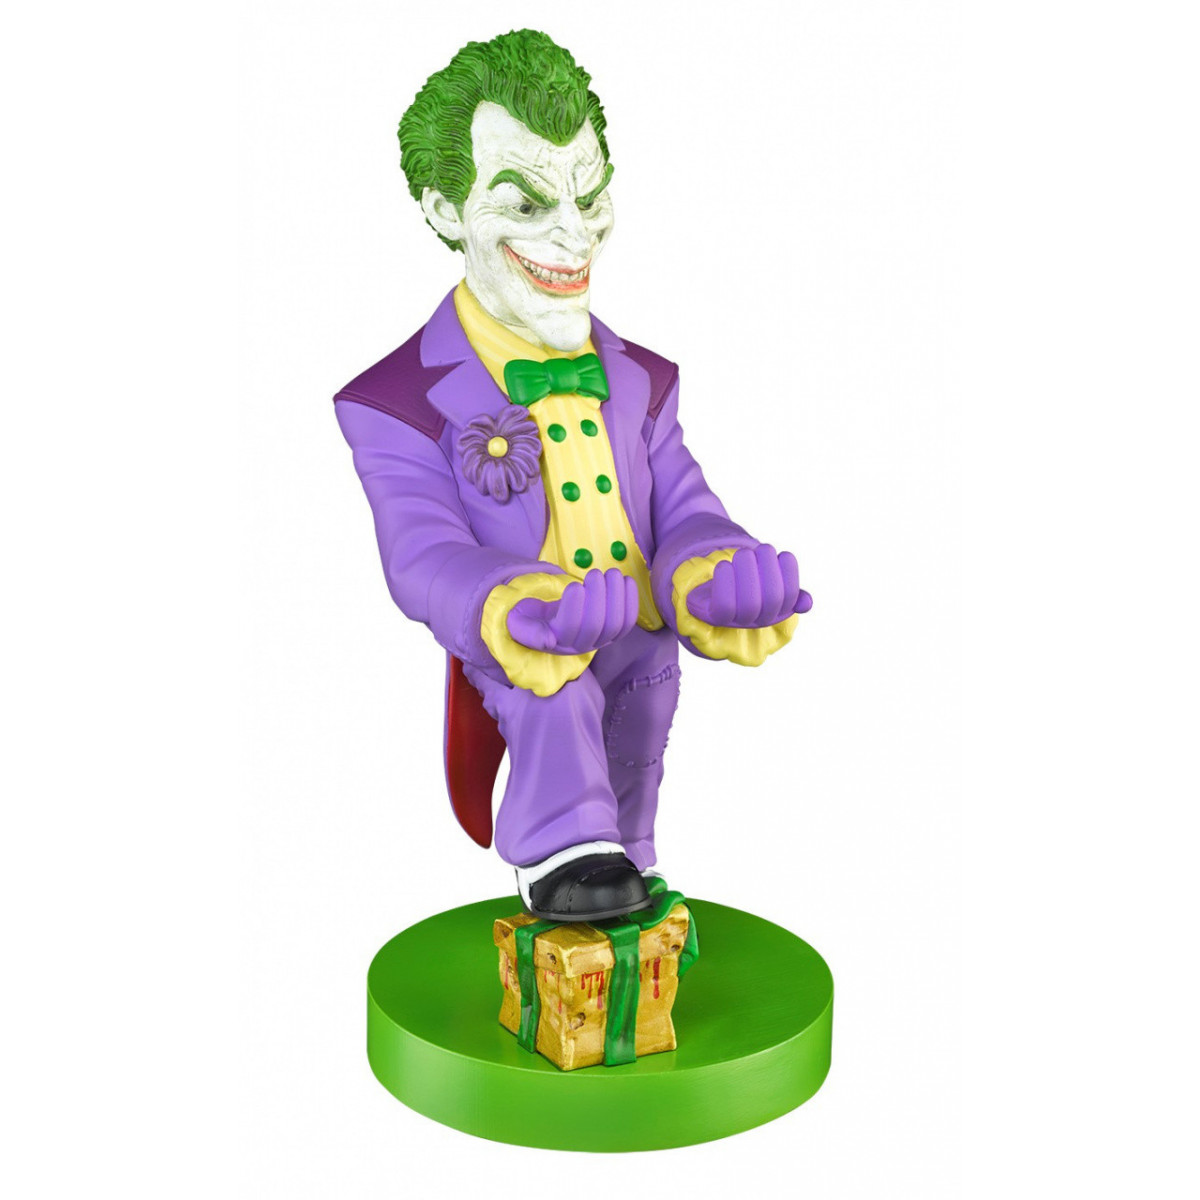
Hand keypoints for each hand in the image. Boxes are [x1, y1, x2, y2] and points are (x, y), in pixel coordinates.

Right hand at [507, 568, 639, 654]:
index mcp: (557, 641)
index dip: (574, 607)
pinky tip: (627, 581)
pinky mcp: (613, 633)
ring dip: (617, 596)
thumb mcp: (520, 623)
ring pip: (615, 624)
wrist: (545, 623)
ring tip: (612, 573)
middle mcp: (580, 645)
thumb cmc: (532, 619)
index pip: (569, 628)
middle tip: (595, 574)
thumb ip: (529, 631)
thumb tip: (549, 640)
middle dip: (598, 597)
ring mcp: (599, 641)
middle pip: (596, 625)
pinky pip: (627, 621)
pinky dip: (631, 601)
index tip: (574, 585)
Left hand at [685, 545, 812, 628]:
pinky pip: (724, 605)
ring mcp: (736, 622)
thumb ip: (787, 591)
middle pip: (771, 600)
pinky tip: (725, 565)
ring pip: (749, 604)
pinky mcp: (714, 617)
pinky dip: (725, 582)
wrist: (709, 598)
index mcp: (775, 613)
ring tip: (744, 553)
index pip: (789, 597)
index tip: (783, 555)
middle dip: (769, 569)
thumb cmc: (743, 587)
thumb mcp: (766, 586)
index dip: (790, 575)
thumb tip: (806, 602)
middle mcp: (757, 621)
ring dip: (748, 572)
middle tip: (761, 548)